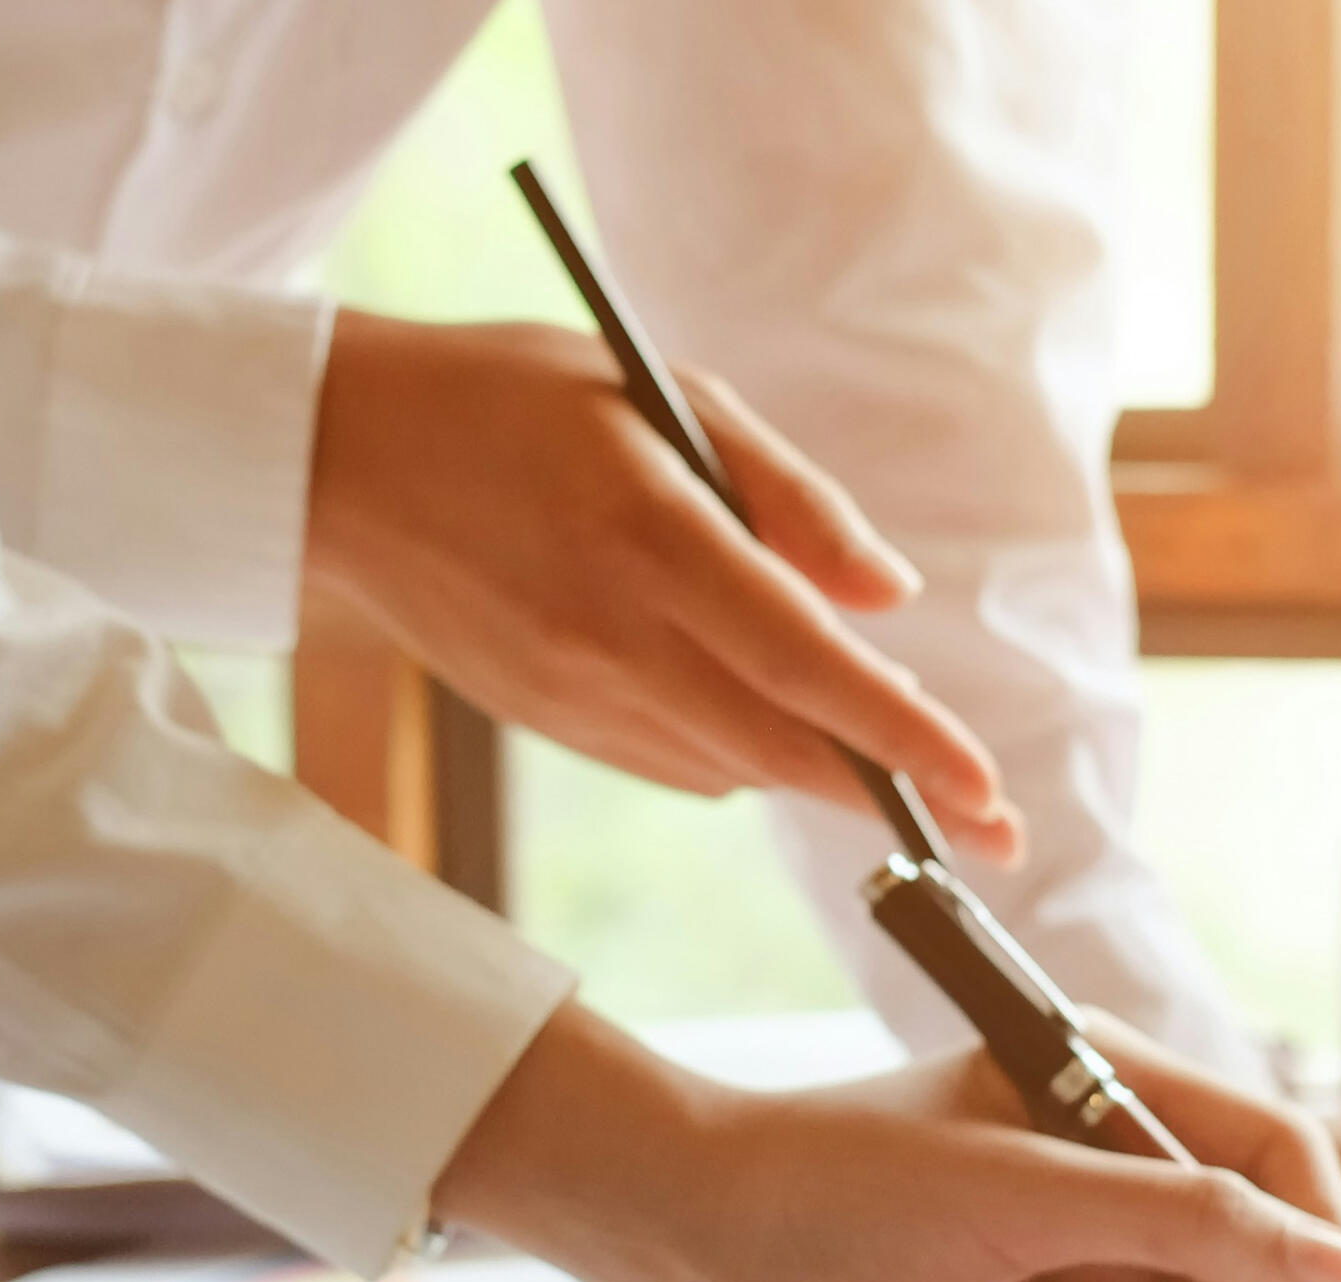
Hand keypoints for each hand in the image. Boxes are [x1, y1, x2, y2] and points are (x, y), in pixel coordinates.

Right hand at [304, 310, 1016, 860]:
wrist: (342, 460)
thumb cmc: (516, 401)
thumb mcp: (664, 394)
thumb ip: (792, 498)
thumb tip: (891, 602)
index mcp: (648, 537)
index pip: (803, 663)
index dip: (904, 738)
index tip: (987, 792)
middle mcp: (611, 635)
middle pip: (785, 749)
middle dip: (900, 796)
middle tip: (998, 827)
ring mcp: (574, 696)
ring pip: (740, 765)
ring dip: (821, 759)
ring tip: (877, 730)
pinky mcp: (552, 727)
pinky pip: (684, 762)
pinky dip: (742, 742)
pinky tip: (747, 694)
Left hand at [433, 1002, 1340, 1281]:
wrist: (693, 1247)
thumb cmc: (846, 1177)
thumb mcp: (1030, 1193)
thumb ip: (1188, 1226)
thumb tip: (1340, 1269)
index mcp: (1117, 1093)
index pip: (1270, 1160)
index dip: (1333, 1240)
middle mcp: (1111, 1178)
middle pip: (1253, 1260)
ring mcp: (1077, 1266)